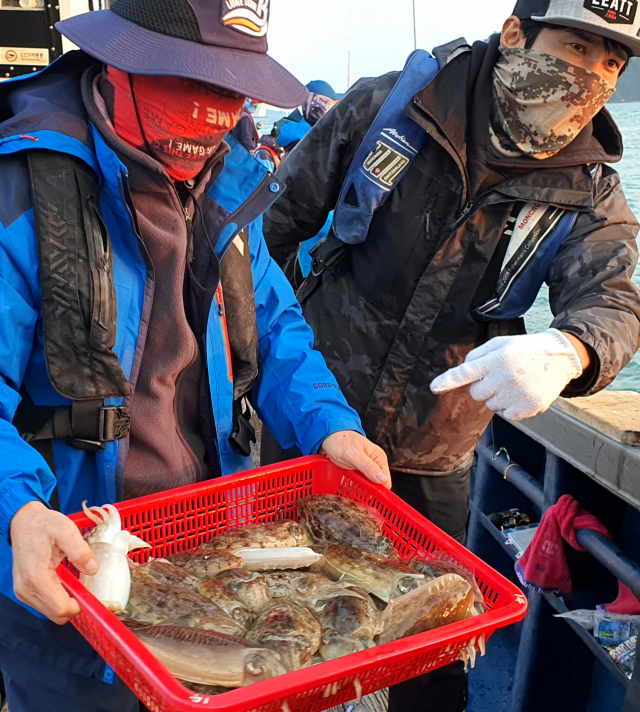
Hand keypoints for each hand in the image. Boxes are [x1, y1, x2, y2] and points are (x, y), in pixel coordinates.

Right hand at [11, 501, 98, 624]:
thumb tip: (93, 569)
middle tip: (88, 587)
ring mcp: (23, 592)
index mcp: (36, 577)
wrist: (24, 522)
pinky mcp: (25, 591)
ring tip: (77, 582)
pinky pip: (45, 604)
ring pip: (51, 612)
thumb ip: (80, 551)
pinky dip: (59, 598)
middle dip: (75, 605)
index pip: (61, 608)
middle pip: (56, 614)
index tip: (93, 593)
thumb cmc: (44, 525)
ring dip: (67, 602)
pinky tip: (66, 581)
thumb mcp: (66, 530)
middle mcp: (26, 590)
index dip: (80, 605)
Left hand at [320, 431, 390, 488]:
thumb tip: (383, 479)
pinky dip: (353, 487)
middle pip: (377, 485)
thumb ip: (368, 466)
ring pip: (367, 486)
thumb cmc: (340, 441)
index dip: (379, 490)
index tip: (369, 496)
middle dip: (368, 492)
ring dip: (359, 490)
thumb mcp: (353, 454)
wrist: (327, 436)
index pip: (386, 481)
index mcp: (378, 458)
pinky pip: (359, 484)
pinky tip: (346, 487)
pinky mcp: (357, 472)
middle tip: (356, 493)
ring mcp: (366, 469)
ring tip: (349, 490)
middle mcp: (375, 464)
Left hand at [430, 329, 583, 421]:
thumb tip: (462, 369)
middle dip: (484, 387)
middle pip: (477, 394)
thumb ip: (478, 355)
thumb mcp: (500, 343)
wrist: (560, 357)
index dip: (448, 380)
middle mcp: (506, 376)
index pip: (467, 372)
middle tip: (500, 376)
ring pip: (491, 406)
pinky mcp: (529, 407)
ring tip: (514, 383)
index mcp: (496, 359)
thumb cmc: (524, 350)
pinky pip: (506, 416)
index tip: (434, 388)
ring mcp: (519, 393)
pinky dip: (510, 408)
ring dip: (498, 397)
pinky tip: (521, 394)